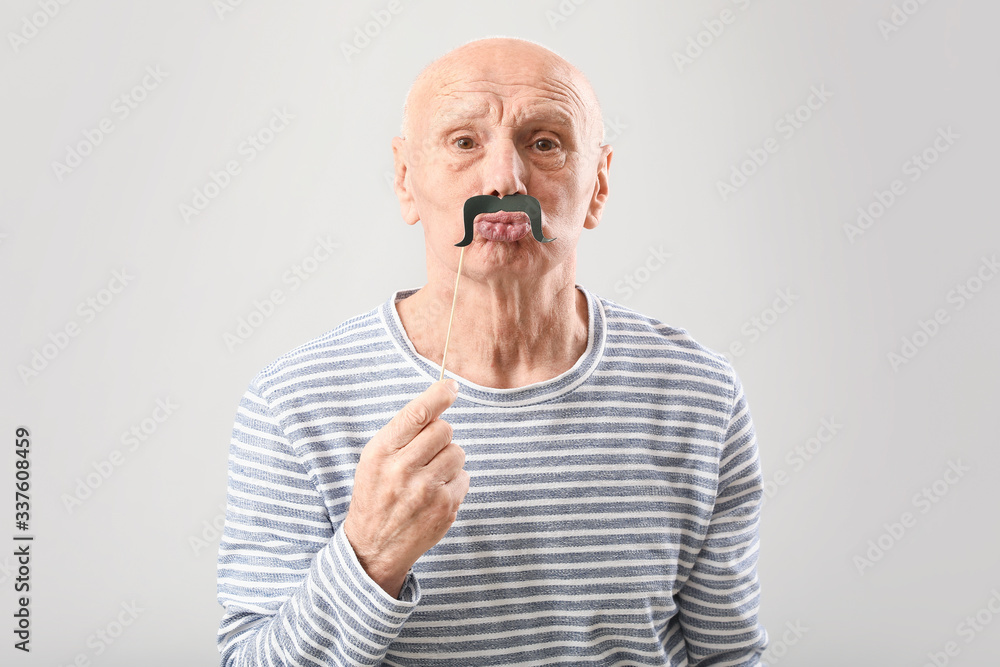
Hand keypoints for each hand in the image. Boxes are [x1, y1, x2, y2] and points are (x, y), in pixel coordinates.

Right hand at [343, 379, 468, 597]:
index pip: (417, 413)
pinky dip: (454, 483)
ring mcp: (425, 490)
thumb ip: (403, 433)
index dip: (438, 395)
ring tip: (429, 477)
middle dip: (441, 436)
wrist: (373, 546)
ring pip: (457, 453)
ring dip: (449, 460)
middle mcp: (402, 469)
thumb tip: (438, 401)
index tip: (451, 386)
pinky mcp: (444, 508)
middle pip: (444, 429)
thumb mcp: (375, 460)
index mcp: (381, 452)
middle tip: (427, 453)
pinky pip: (464, 478)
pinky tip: (435, 496)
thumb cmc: (377, 494)